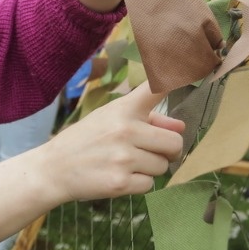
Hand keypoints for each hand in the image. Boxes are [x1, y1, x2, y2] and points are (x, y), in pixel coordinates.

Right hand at [0, 81, 183, 241]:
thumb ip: (149, 120)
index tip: (196, 64)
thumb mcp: (111, 119)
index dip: (176, 78)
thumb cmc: (86, 141)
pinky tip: (120, 177)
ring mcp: (124, 157)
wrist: (53, 169)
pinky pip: (150, 185)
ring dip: (151, 169)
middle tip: (151, 152)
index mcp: (123, 109)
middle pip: (174, 142)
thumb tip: (181, 126)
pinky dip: (139, 184)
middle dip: (168, 151)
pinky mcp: (121, 182)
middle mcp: (126, 130)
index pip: (155, 89)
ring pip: (163, 166)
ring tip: (127, 164)